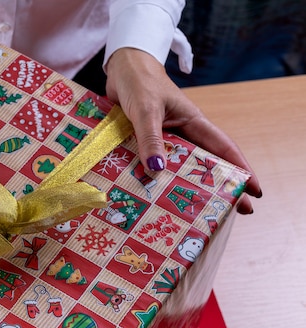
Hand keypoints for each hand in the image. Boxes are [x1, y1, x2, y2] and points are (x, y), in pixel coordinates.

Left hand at [105, 47, 261, 213]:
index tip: (254, 192)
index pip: (223, 149)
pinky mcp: (144, 140)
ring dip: (180, 186)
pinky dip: (153, 177)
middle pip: (202, 164)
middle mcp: (182, 132)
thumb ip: (150, 137)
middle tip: (222, 214)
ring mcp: (163, 137)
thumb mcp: (146, 110)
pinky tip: (150, 195)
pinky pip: (152, 161)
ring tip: (186, 213)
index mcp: (193, 121)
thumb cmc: (139, 81)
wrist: (120, 67)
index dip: (240, 170)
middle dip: (214, 187)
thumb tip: (157, 169)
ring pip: (176, 166)